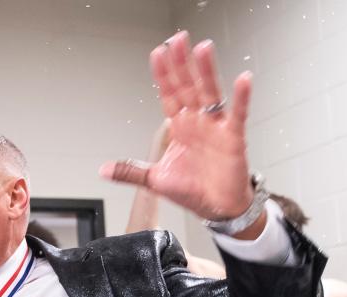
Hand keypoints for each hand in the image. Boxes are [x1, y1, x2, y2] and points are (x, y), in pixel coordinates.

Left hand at [101, 32, 254, 220]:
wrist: (216, 207)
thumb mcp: (154, 180)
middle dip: (181, 63)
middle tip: (178, 38)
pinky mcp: (233, 138)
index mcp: (179, 127)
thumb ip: (130, 171)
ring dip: (206, 70)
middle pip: (188, 86)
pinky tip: (242, 79)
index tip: (158, 53)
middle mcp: (197, 121)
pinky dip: (241, 97)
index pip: (168, 94)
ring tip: (202, 48)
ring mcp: (215, 127)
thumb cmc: (191, 189)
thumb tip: (104, 169)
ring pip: (210, 92)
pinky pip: (238, 114)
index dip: (163, 75)